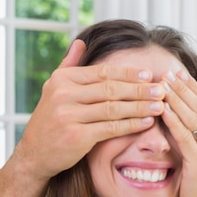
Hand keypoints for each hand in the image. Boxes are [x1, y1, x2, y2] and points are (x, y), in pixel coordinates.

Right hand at [13, 39, 166, 181]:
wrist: (34, 154)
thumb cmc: (50, 120)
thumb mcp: (54, 88)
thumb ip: (69, 65)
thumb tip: (81, 42)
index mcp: (63, 80)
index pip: (102, 72)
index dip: (128, 73)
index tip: (149, 74)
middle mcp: (64, 95)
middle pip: (111, 89)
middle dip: (139, 89)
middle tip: (161, 89)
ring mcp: (69, 116)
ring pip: (113, 108)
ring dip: (140, 107)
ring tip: (159, 106)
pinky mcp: (76, 137)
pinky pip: (111, 128)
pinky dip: (131, 125)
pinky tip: (146, 123)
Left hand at [160, 70, 196, 196]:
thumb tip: (181, 116)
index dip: (192, 87)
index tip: (176, 73)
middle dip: (182, 87)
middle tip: (165, 72)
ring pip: (193, 117)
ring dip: (176, 99)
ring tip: (161, 84)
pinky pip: (185, 137)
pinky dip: (173, 120)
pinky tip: (162, 109)